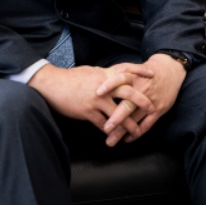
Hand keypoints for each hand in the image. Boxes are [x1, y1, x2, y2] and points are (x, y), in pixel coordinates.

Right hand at [29, 63, 154, 138]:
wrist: (53, 84)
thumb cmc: (71, 78)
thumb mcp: (90, 71)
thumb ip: (104, 74)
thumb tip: (113, 75)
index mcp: (104, 74)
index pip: (126, 69)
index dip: (139, 71)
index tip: (152, 74)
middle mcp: (103, 86)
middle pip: (128, 93)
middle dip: (141, 101)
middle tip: (151, 108)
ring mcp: (96, 99)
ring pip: (118, 113)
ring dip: (129, 124)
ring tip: (136, 132)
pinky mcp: (88, 112)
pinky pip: (102, 124)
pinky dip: (109, 131)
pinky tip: (114, 136)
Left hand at [96, 53, 186, 146]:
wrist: (170, 71)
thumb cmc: (146, 72)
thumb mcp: (134, 68)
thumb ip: (118, 74)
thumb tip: (97, 74)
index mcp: (135, 77)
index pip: (120, 79)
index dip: (109, 85)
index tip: (97, 94)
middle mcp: (142, 90)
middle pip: (127, 105)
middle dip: (116, 118)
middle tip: (105, 129)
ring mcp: (150, 101)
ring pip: (135, 119)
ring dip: (122, 131)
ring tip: (110, 141)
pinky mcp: (158, 110)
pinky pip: (147, 124)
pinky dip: (136, 133)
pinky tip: (127, 139)